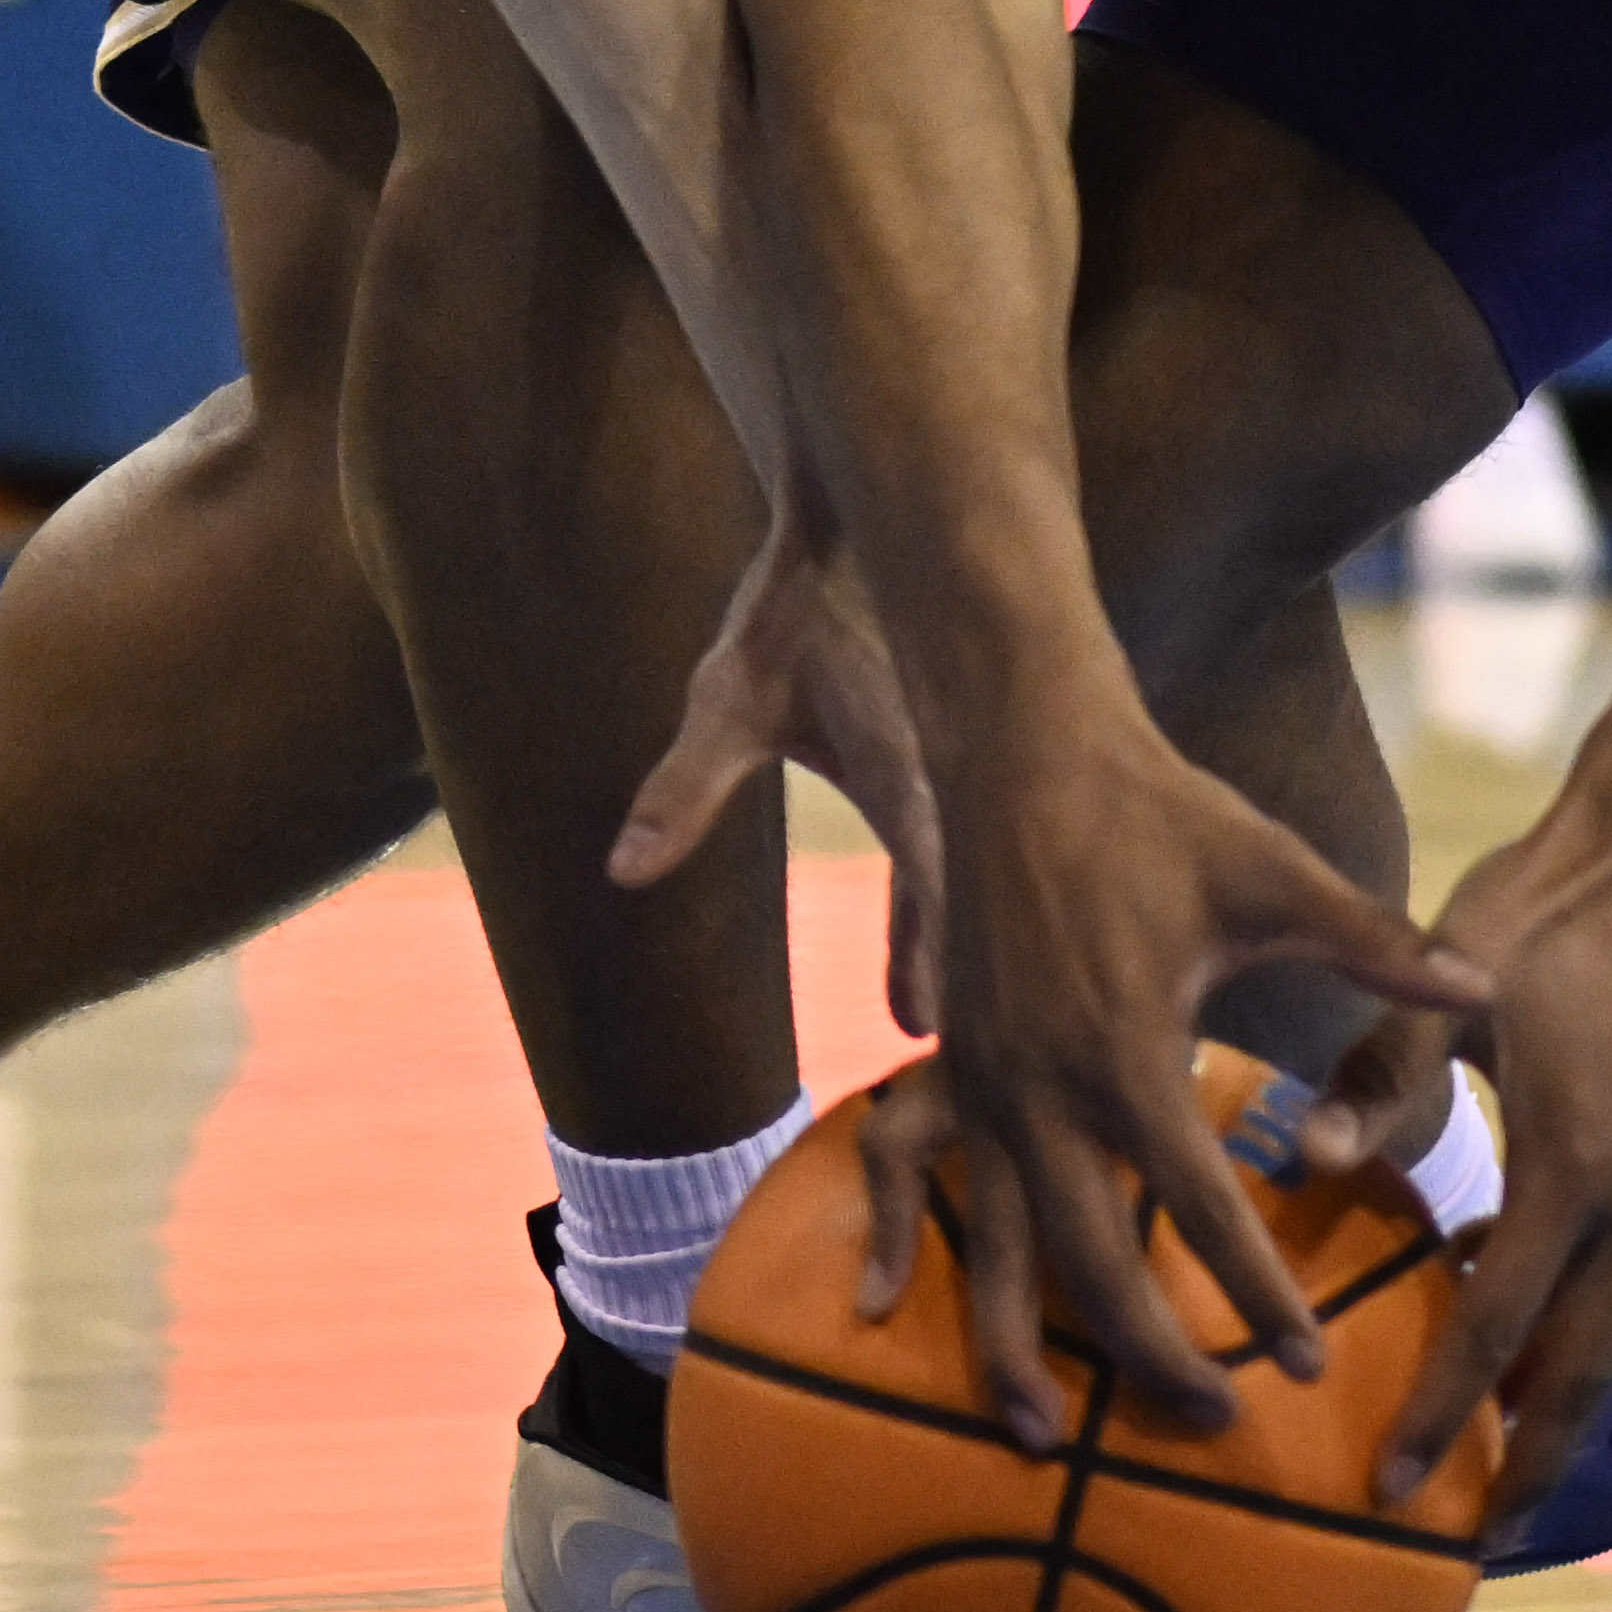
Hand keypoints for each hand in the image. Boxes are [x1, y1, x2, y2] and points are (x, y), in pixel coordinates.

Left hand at [613, 508, 951, 1024]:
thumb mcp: (727, 698)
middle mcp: (952, 782)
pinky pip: (982, 854)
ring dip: (979, 953)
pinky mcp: (964, 771)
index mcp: (906, 771)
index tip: (934, 1039)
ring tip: (968, 1045)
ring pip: (986, 882)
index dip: (935, 962)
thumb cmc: (791, 614)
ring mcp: (967, 777)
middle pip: (975, 904)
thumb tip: (624, 872)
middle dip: (973, 986)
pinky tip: (973, 960)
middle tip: (964, 1082)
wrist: (854, 529)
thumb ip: (682, 789)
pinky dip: (977, 909)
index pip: (931, 886)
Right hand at [872, 687, 1486, 1448]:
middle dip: (1150, 1358)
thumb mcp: (1275, 873)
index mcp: (1124, 1051)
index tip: (1308, 1363)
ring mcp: (981, 1079)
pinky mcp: (953, 1063)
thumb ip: (1375, 946)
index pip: (1198, 1208)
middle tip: (1219, 1418)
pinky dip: (954, 1267)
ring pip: (998, 1248)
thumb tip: (1483, 988)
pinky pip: (946, 1195)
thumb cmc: (1161, 807)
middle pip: (1091, 1264)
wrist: (1022, 742)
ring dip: (1022, 1348)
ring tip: (1045, 1437)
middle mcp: (1040, 1084)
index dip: (1255, 1293)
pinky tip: (945, 1319)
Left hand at [1305, 791, 1611, 1519]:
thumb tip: (1308, 1167)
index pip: (1496, 1323)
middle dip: (1532, 1461)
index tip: (1393, 1482)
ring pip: (1609, 1328)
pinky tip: (1514, 1328)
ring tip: (1498, 1465)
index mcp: (1577, 1162)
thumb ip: (1381, 1078)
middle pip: (1582, 1368)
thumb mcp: (1451, 982)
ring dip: (1557, 1400)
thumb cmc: (1536, 906)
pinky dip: (1570, 1321)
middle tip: (1471, 1539)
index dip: (1445, 1412)